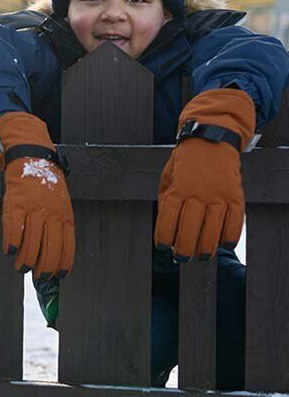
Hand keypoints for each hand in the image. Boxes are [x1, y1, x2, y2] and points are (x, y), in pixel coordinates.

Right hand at [0, 112, 74, 278]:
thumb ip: (59, 224)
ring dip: (26, 261)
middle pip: (49, 249)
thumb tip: (56, 251)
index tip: (60, 275)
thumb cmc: (46, 182)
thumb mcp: (61, 202)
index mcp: (64, 214)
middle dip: (44, 268)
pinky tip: (10, 251)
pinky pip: (13, 230)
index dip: (63, 263)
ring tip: (22, 269)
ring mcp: (32, 210)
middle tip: (39, 277)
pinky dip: (11, 245)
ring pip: (31, 244)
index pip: (67, 246)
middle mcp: (50, 214)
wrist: (30, 157)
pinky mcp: (15, 205)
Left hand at [154, 88, 255, 259]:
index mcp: (178, 188)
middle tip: (182, 258)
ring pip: (213, 228)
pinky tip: (225, 244)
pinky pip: (235, 219)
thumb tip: (164, 225)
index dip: (164, 237)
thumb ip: (165, 199)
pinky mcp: (235, 194)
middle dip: (184, 248)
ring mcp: (218, 194)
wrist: (211, 138)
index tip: (163, 247)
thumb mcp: (167, 176)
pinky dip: (231, 234)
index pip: (168, 219)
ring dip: (206, 247)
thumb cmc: (186, 160)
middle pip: (190, 228)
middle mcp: (198, 193)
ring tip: (201, 256)